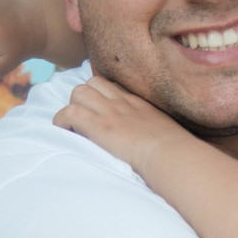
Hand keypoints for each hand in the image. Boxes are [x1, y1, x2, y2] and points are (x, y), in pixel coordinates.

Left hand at [53, 76, 188, 174]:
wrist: (171, 154)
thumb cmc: (175, 151)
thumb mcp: (167, 132)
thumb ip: (158, 130)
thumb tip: (160, 141)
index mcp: (139, 103)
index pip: (113, 85)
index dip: (101, 95)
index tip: (99, 109)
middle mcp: (122, 103)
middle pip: (93, 82)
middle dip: (84, 98)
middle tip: (84, 119)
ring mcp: (110, 112)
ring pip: (78, 92)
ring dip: (72, 107)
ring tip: (74, 127)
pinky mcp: (99, 126)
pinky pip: (69, 112)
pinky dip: (62, 121)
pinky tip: (66, 133)